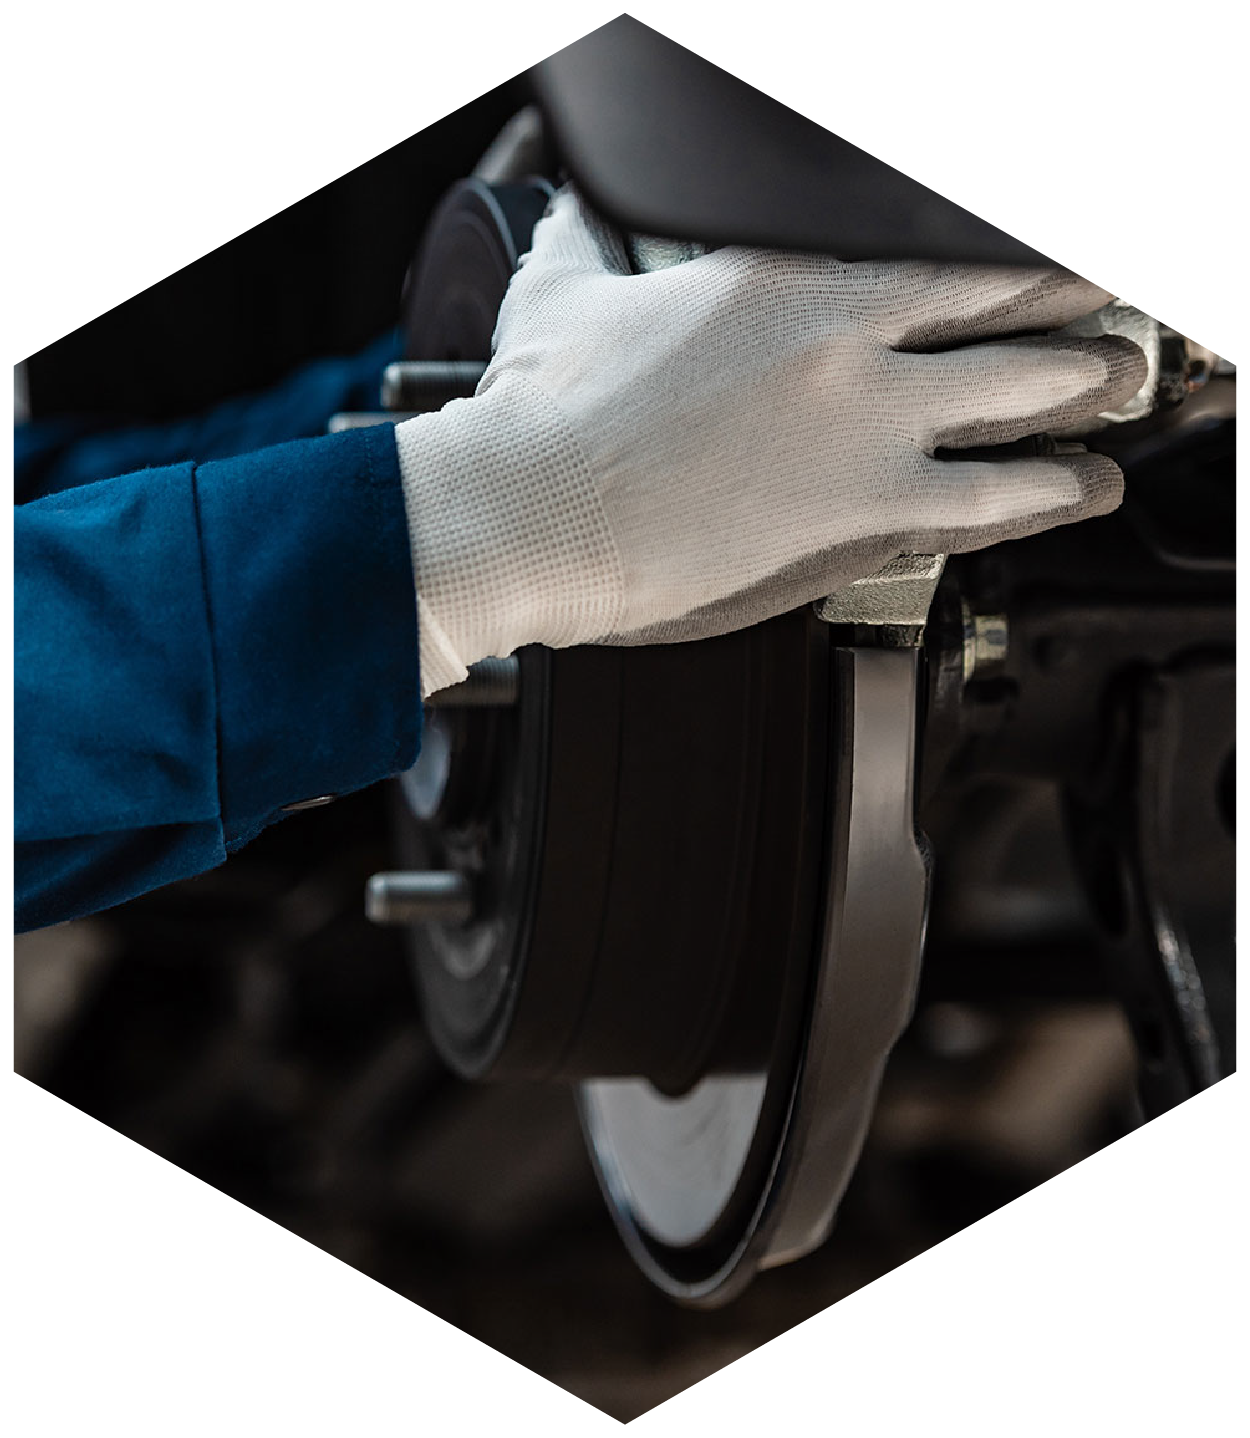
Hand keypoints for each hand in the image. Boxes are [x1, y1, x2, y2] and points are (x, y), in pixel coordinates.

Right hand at [395, 188, 1144, 693]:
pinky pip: (999, 496)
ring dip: (1086, 391)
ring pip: (1028, 393)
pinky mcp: (867, 508)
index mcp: (782, 276)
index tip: (1028, 251)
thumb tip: (559, 202)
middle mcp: (847, 337)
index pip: (930, 240)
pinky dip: (1056, 490)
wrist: (529, 511)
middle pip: (1009, 300)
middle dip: (1071, 300)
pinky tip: (1083, 488)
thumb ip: (581, 241)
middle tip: (1105, 306)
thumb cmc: (543, 418)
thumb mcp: (561, 296)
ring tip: (1113, 393)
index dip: (1000, 244)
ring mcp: (868, 423)